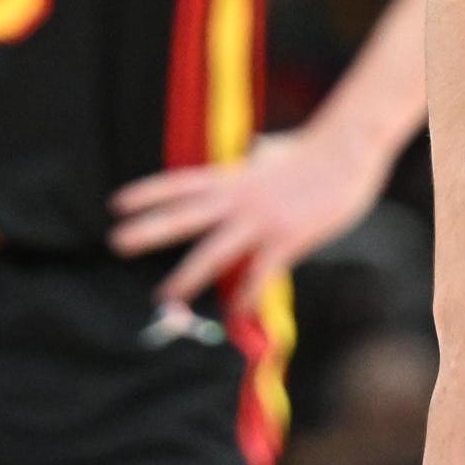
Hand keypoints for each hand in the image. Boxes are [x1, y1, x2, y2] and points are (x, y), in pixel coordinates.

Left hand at [111, 124, 397, 306]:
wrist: (349, 151)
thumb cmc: (316, 151)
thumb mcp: (277, 151)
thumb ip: (260, 156)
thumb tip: (256, 149)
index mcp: (234, 176)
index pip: (181, 184)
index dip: (148, 193)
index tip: (117, 203)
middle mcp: (239, 197)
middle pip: (185, 215)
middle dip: (149, 230)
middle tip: (116, 242)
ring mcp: (262, 219)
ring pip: (214, 252)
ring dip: (187, 276)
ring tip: (164, 297)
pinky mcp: (287, 238)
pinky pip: (259, 274)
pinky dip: (245, 296)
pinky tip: (235, 315)